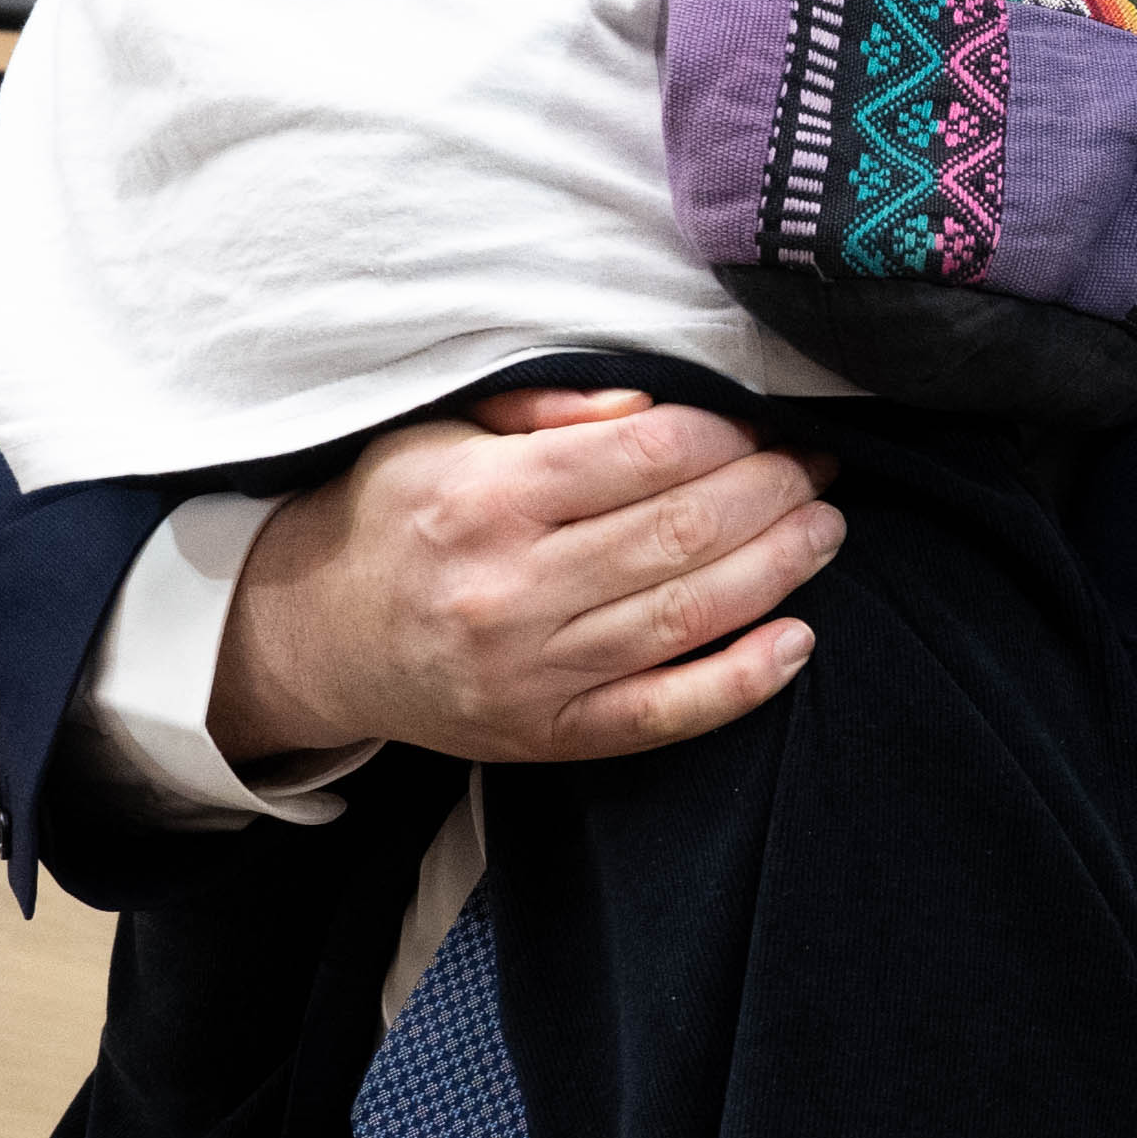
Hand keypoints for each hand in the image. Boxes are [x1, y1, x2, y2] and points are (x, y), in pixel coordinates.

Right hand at [209, 387, 841, 772]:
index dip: (728, 437)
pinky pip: (662, 714)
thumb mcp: (443, 432)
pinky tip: (799, 642)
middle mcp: (508, 588)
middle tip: (816, 469)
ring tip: (825, 529)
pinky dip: (741, 682)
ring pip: (686, 616)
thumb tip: (652, 401)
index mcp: (485, 498)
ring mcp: (529, 671)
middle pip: (681, 533)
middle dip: (771, 494)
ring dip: (778, 570)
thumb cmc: (394, 515)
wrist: (311, 636)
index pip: (645, 455)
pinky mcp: (545, 735)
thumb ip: (546, 408)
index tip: (768, 425)